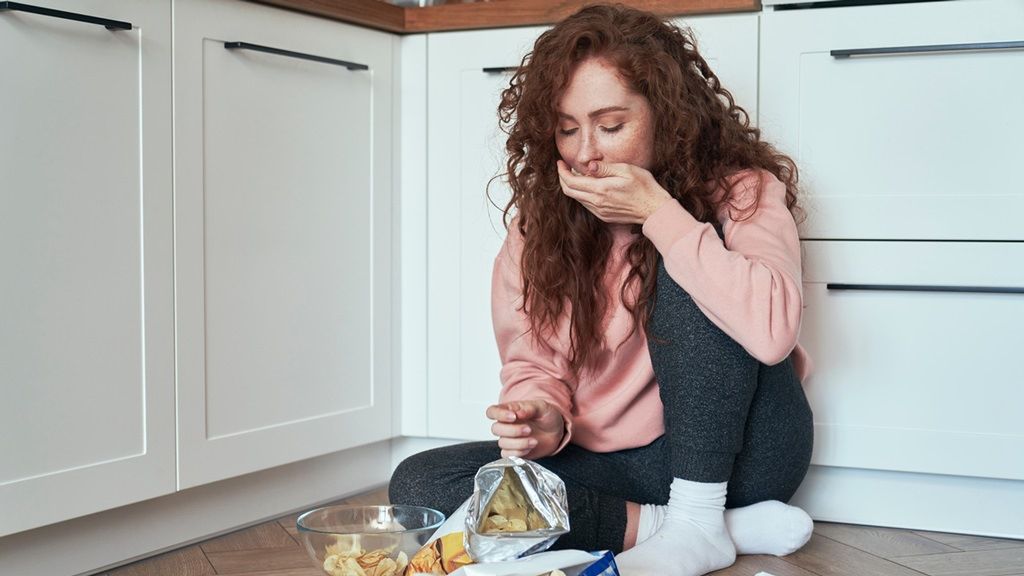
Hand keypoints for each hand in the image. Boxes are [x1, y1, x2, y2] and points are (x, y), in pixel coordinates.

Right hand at [485, 399, 564, 458]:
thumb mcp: (542, 407)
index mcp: (509, 410)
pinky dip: (519, 452)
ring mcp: (509, 439)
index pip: (492, 411)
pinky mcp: (514, 451)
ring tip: (534, 440)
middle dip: (512, 431)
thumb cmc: (547, 416)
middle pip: (496, 429)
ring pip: (502, 443)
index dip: (499, 415)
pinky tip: (529, 448)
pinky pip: (507, 455)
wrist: (556, 431)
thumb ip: (529, 408)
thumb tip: (518, 412)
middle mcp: (506, 425)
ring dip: (519, 443)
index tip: (513, 417)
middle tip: (529, 429)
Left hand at [557, 159, 671, 224]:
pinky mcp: (603, 216)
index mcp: (600, 189)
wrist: (654, 209)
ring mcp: (599, 211)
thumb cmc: (644, 186)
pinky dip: (582, 194)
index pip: (571, 181)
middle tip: (563, 168)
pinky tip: (588, 185)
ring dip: (572, 186)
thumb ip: (605, 168)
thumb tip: (588, 166)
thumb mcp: (626, 170)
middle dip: (562, 178)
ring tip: (576, 174)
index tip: (561, 162)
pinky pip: (586, 204)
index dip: (562, 171)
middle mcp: (597, 203)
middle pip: (569, 191)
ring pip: (577, 198)